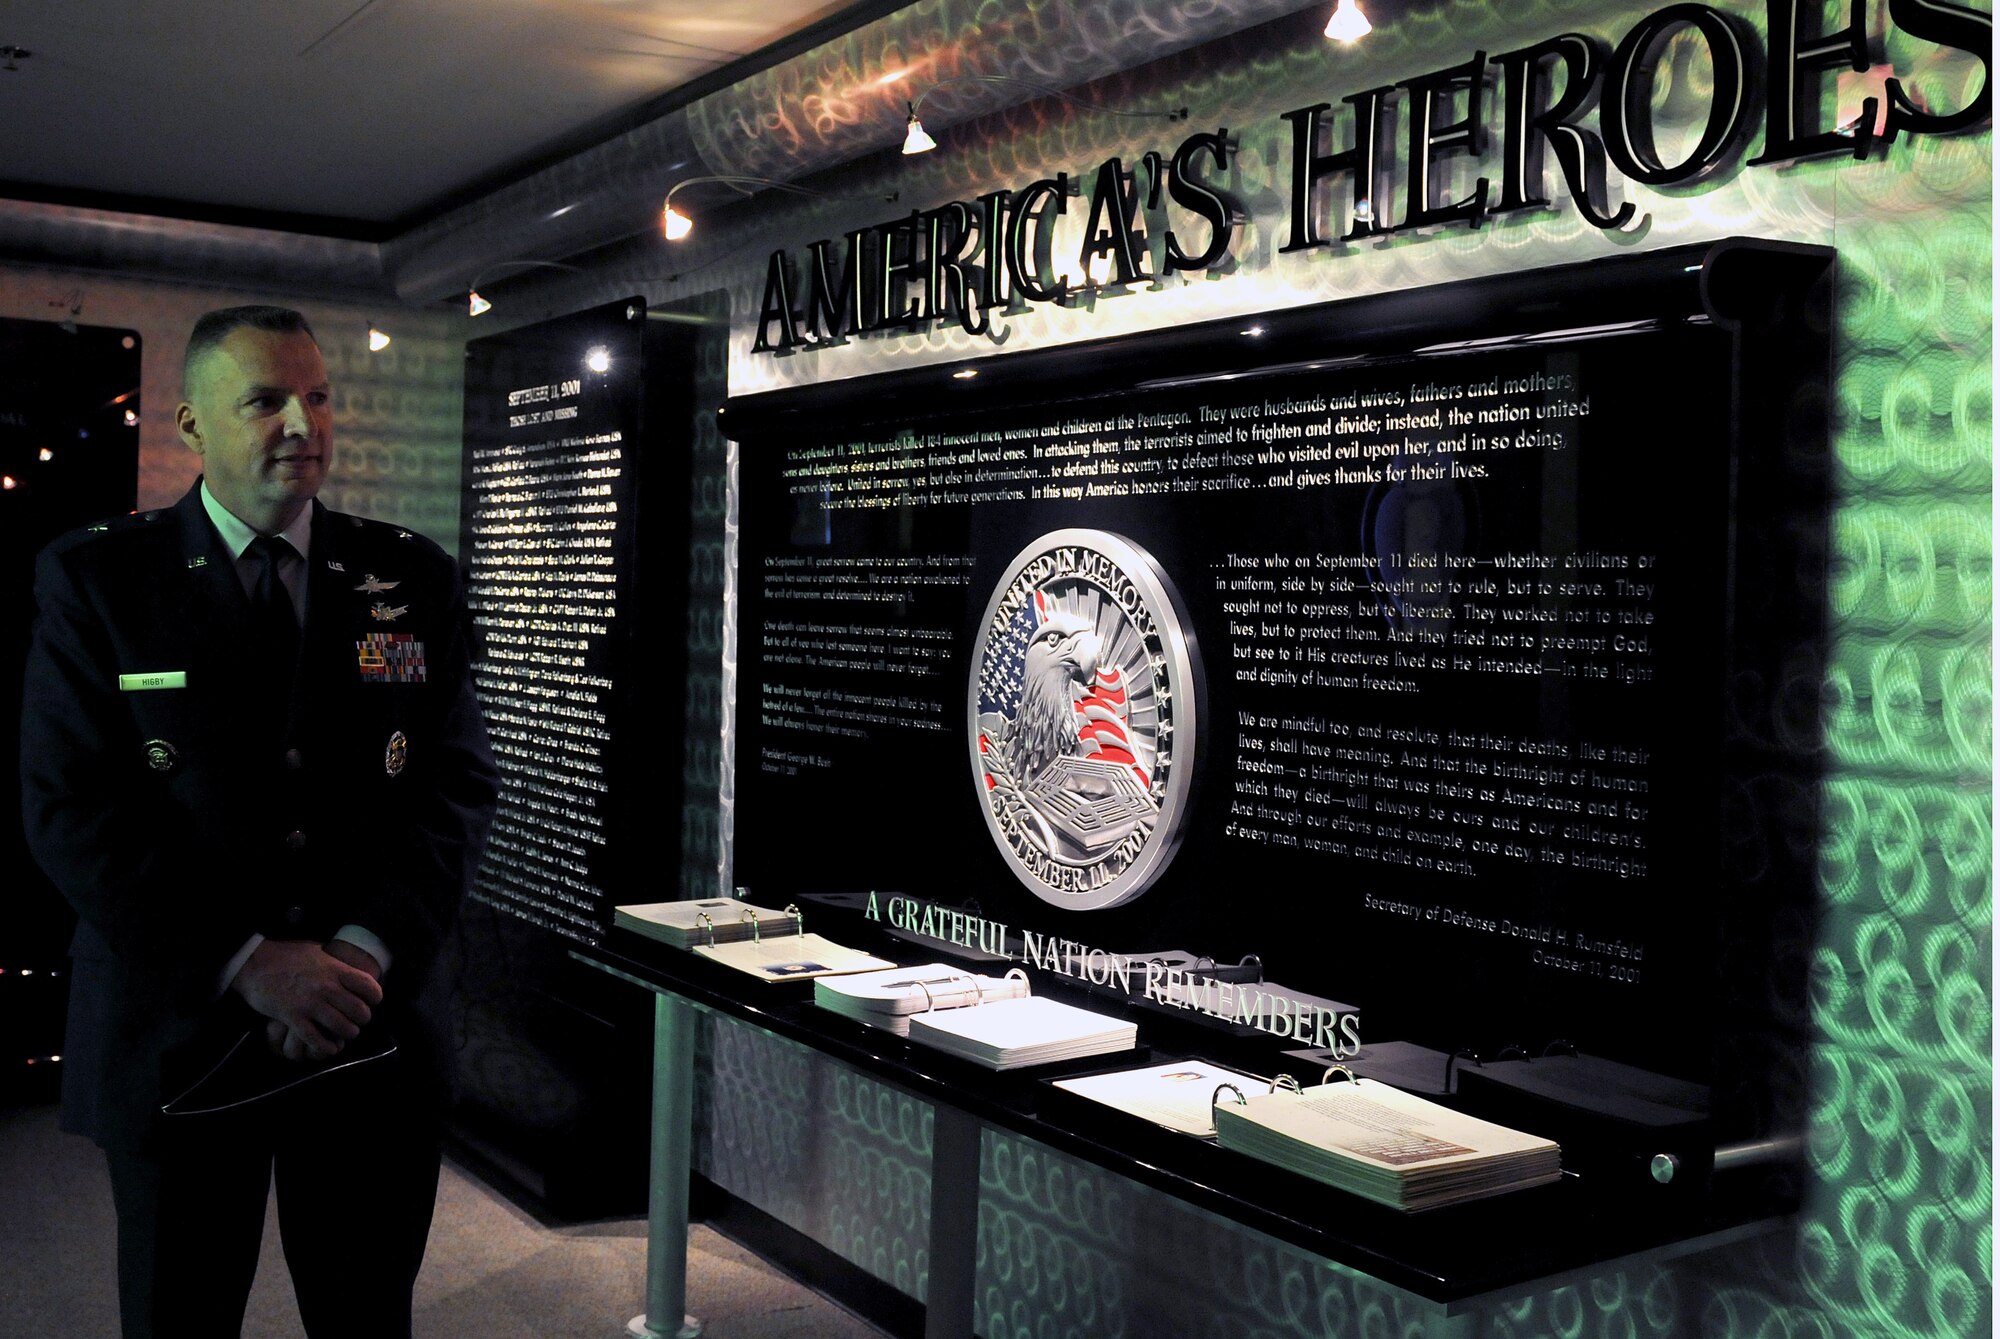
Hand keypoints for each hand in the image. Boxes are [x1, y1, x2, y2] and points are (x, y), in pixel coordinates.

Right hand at [232, 939, 382, 1061]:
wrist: (254, 963)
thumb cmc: (284, 955)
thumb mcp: (315, 950)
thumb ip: (332, 961)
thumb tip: (345, 963)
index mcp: (334, 969)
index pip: (368, 986)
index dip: (374, 997)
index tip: (371, 1002)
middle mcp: (326, 987)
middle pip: (359, 1011)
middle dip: (362, 1019)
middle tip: (357, 1021)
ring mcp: (310, 1004)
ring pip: (342, 1027)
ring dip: (347, 1033)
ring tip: (345, 1033)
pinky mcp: (293, 1018)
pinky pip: (316, 1039)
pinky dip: (326, 1047)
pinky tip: (329, 1047)